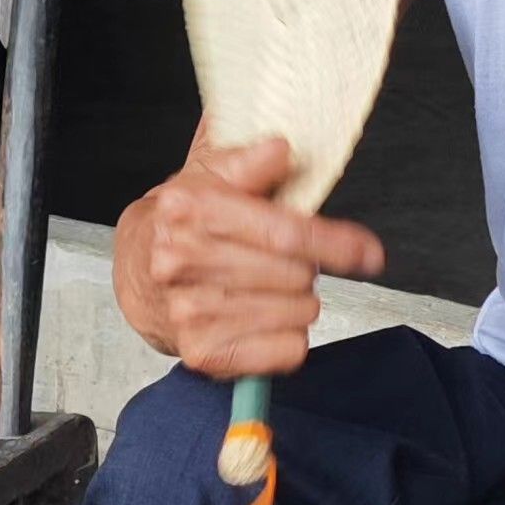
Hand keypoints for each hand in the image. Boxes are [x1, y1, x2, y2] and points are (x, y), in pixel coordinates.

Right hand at [118, 132, 384, 375]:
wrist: (135, 270)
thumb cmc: (183, 220)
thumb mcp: (210, 174)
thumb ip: (249, 161)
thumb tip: (280, 151)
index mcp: (191, 211)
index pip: (282, 233)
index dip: (336, 244)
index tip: (369, 253)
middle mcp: (183, 262)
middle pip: (295, 275)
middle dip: (308, 267)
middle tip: (287, 260)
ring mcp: (189, 312)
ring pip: (296, 313)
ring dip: (298, 301)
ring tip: (269, 287)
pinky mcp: (201, 354)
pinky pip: (285, 351)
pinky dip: (288, 337)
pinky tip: (265, 318)